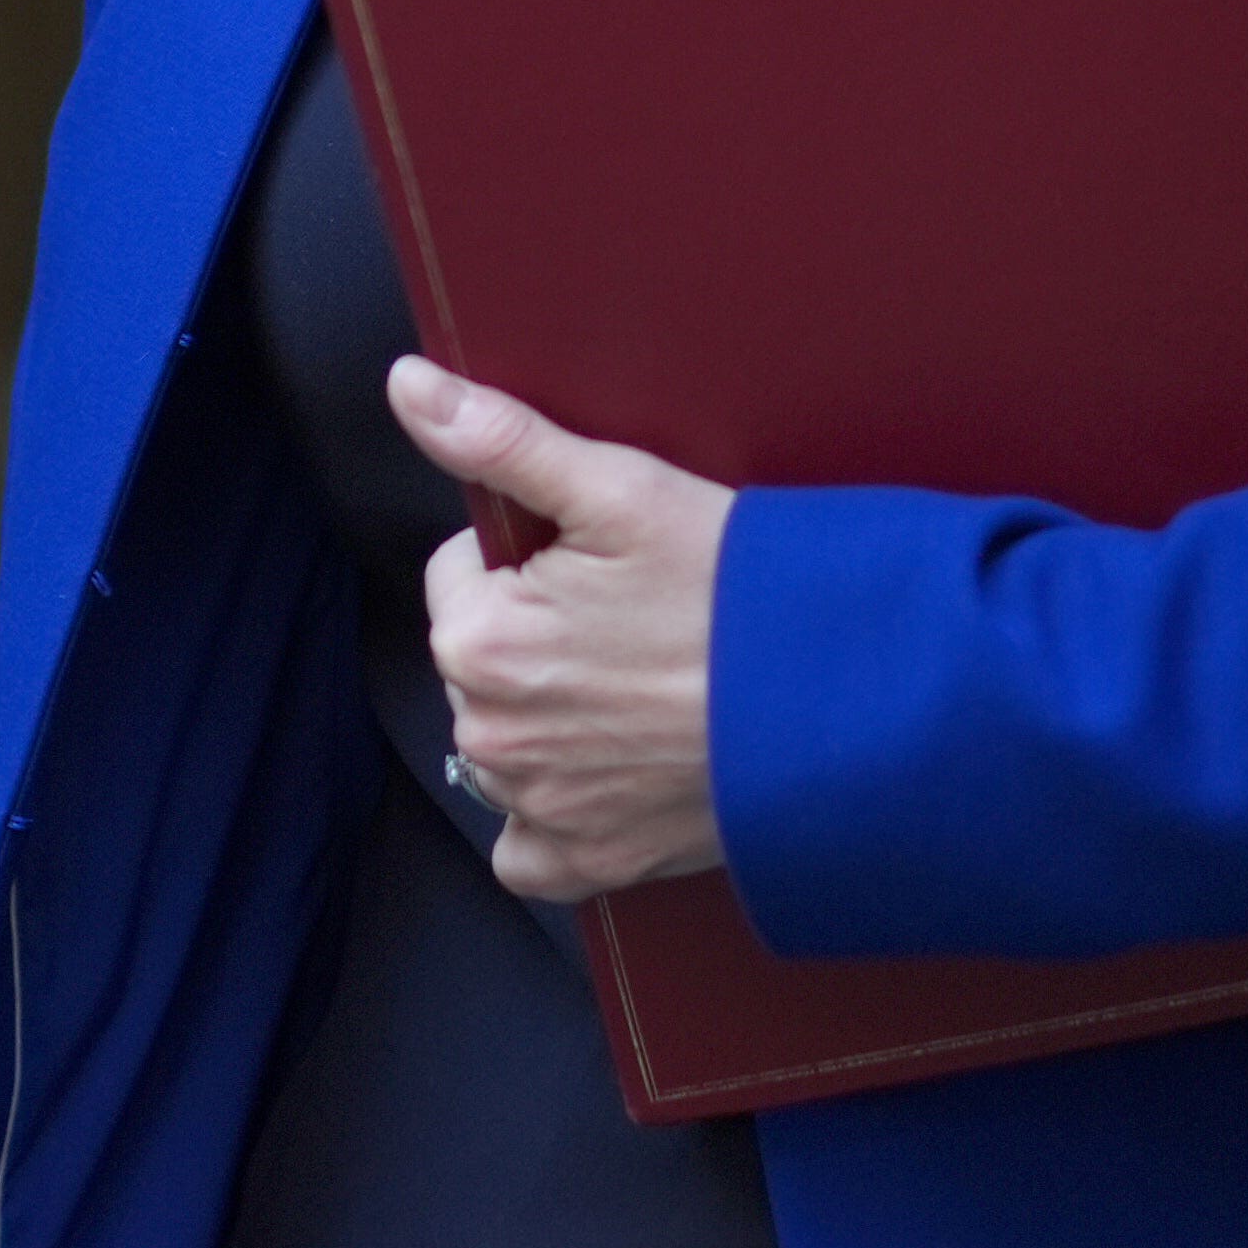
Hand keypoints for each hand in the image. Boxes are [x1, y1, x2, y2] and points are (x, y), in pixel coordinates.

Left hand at [392, 357, 733, 901]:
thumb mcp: (618, 489)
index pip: (463, 575)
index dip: (530, 558)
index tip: (601, 565)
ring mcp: (539, 808)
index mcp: (480, 640)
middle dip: (537, 634)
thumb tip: (408, 386)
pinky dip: (552, 815)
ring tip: (642, 686)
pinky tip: (610, 771)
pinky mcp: (588, 861)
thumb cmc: (735, 590)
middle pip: (481, 658)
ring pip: (504, 740)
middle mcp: (491, 736)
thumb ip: (498, 438)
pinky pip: (527, 846)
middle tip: (633, 622)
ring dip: (548, 716)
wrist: (839, 700)